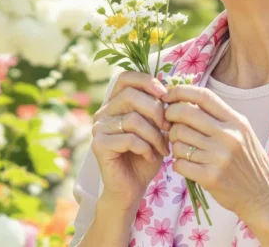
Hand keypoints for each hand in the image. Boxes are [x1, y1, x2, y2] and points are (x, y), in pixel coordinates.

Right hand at [91, 72, 171, 209]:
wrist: (131, 190)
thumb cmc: (145, 157)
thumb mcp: (155, 128)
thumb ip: (158, 109)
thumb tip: (170, 89)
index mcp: (114, 103)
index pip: (125, 78)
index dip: (146, 81)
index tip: (165, 94)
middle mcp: (103, 112)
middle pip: (130, 95)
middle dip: (155, 110)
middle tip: (168, 128)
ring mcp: (98, 128)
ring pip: (132, 119)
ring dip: (154, 134)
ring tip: (163, 148)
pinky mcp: (99, 145)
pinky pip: (129, 138)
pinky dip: (146, 148)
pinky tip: (151, 157)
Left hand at [163, 85, 268, 218]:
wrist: (263, 196)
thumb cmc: (248, 160)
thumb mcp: (241, 131)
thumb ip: (217, 116)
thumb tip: (182, 99)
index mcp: (235, 121)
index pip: (203, 96)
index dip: (180, 91)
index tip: (167, 95)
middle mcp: (228, 136)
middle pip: (185, 114)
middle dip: (170, 116)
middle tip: (168, 123)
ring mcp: (219, 157)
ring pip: (178, 140)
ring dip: (174, 143)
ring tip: (183, 149)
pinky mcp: (210, 177)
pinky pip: (179, 162)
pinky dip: (178, 163)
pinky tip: (186, 165)